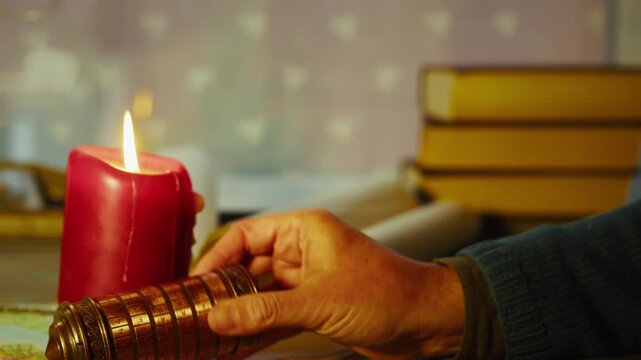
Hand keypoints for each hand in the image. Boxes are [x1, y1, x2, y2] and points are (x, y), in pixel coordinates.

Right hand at [192, 209, 464, 358]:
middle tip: (197, 308)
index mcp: (305, 229)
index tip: (195, 283)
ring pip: (262, 289)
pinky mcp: (316, 303)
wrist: (427, 321)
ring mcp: (309, 277)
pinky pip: (278, 310)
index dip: (217, 257)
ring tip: (211, 326)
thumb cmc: (387, 294)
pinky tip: (239, 338)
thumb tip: (217, 316)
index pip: (246, 234)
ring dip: (241, 308)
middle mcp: (304, 249)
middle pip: (249, 262)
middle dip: (225, 285)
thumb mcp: (319, 302)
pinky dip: (260, 324)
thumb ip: (265, 311)